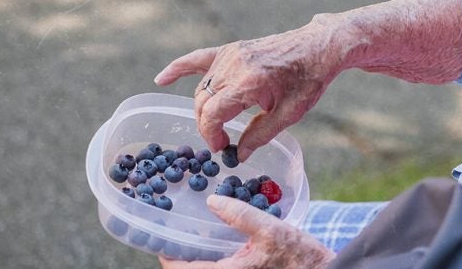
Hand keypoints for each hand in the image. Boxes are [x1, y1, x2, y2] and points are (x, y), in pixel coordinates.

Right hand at [154, 17, 353, 159]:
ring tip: (217, 125)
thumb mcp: (290, 114)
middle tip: (222, 142)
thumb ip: (260, 135)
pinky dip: (178, 68)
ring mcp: (230, 55)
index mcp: (248, 81)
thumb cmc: (308, 80)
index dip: (212, 135)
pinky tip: (160, 79)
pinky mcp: (231, 50)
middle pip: (203, 102)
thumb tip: (239, 154)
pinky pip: (198, 59)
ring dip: (204, 108)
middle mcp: (233, 65)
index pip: (212, 113)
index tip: (223, 148)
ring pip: (202, 88)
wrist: (317, 47)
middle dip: (207, 126)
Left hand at [158, 195, 333, 268]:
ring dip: (198, 259)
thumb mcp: (271, 229)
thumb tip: (212, 200)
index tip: (160, 237)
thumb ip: (240, 214)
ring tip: (197, 238)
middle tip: (178, 234)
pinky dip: (215, 260)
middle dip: (181, 256)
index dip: (166, 255)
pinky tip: (223, 245)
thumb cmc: (300, 259)